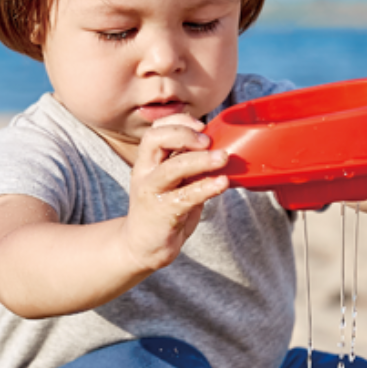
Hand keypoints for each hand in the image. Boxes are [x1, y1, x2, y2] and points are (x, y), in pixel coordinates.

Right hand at [121, 115, 228, 271]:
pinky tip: (222, 183)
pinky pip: (186, 196)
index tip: (203, 125)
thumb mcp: (174, 182)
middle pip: (155, 139)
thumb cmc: (164, 209)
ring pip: (172, 167)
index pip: (156, 129)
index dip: (179, 121)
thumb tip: (220, 147)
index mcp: (148, 161)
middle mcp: (145, 172)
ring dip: (200, 160)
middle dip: (184, 134)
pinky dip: (206, 187)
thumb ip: (189, 165)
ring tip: (223, 158)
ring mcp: (152, 192)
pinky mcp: (162, 213)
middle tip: (209, 141)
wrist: (143, 246)